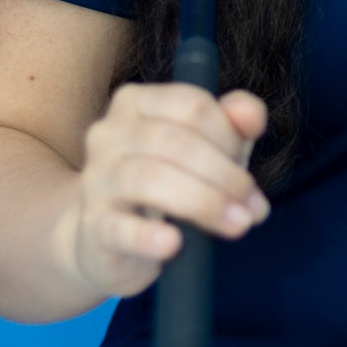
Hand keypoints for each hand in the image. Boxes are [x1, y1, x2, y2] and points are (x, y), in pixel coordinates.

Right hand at [57, 81, 270, 299]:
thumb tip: (251, 115)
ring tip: (237, 225)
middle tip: (253, 210)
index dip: (230, 138)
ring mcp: (96, 178)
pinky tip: (173, 243)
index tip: (249, 178)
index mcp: (136, 103)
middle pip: (175, 141)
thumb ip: (234, 125)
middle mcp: (109, 133)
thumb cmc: (166, 185)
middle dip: (225, 176)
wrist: (107, 240)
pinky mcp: (93, 225)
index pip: (191, 105)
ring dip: (204, 202)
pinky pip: (120, 227)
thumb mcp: (206, 150)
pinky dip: (149, 236)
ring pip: (150, 178)